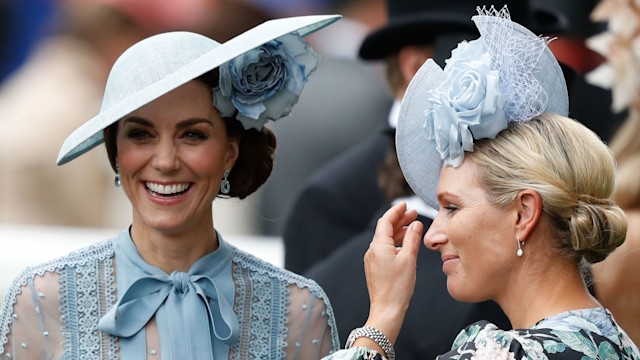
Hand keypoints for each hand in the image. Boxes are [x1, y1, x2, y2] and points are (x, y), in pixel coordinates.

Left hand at [362, 202, 422, 343]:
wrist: (387, 310)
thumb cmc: (398, 287)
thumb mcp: (409, 259)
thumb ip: (412, 239)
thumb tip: (416, 224)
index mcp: (378, 246)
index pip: (385, 221)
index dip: (396, 211)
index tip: (405, 205)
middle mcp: (372, 251)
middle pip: (385, 229)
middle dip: (399, 220)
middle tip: (413, 214)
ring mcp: (372, 260)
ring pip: (385, 239)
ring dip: (398, 232)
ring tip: (412, 227)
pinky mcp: (375, 268)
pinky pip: (385, 249)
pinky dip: (395, 243)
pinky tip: (405, 244)